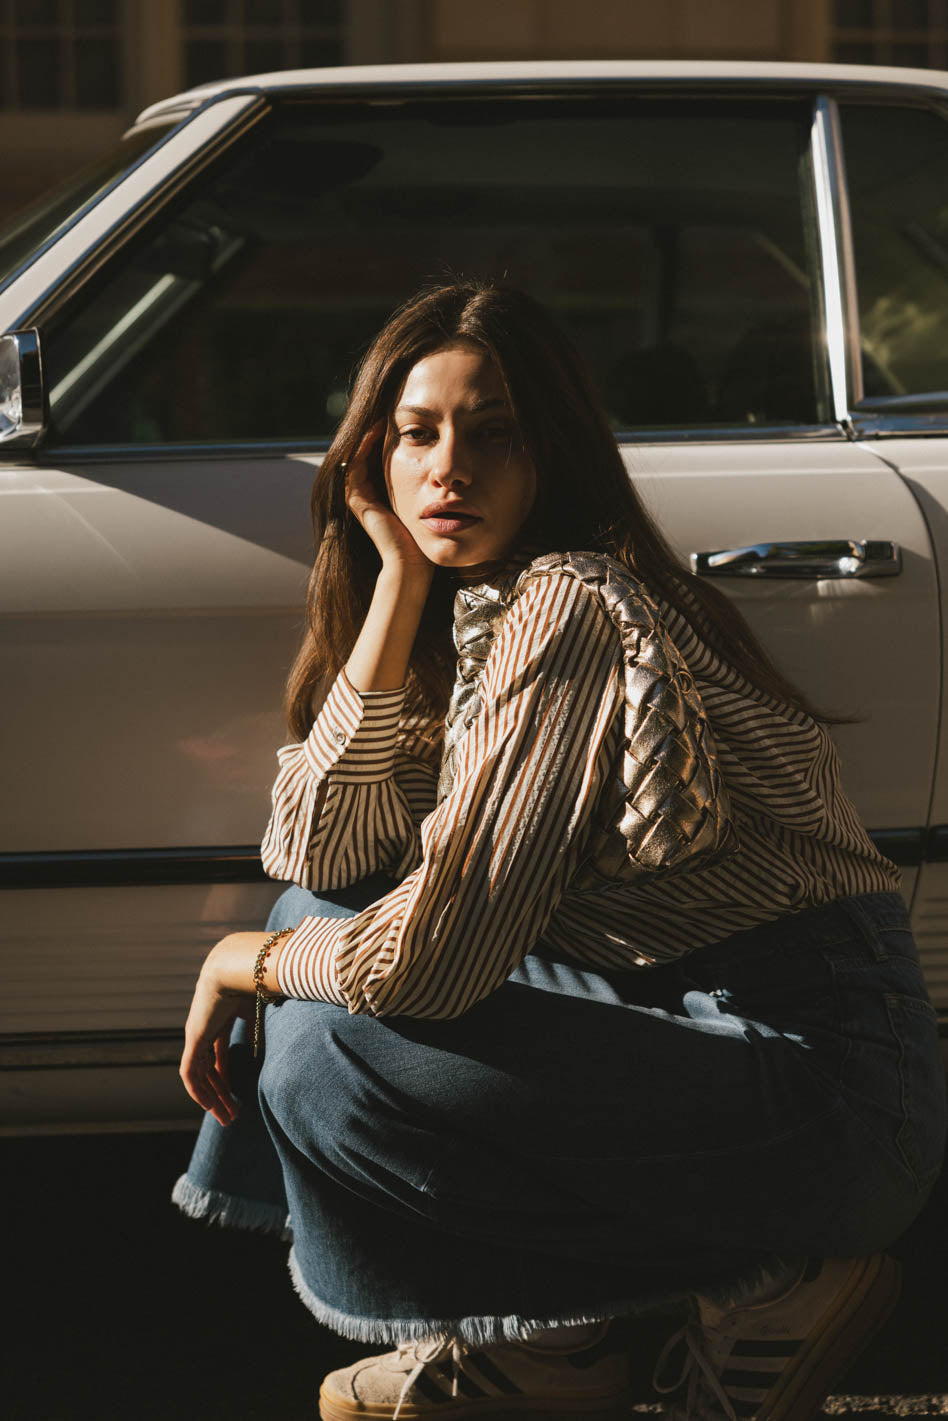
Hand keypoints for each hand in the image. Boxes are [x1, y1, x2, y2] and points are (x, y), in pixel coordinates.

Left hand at [179, 937, 262, 1126]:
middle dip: (221, 1093)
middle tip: (232, 1116)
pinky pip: (190, 1073)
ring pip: (201, 1075)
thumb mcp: (264, 1009)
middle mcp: (207, 1027)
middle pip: (210, 1068)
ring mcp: (198, 1033)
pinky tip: (210, 1107)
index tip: (238, 1098)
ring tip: (226, 1118)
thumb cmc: (258, 979)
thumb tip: (275, 1049)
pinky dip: (199, 1091)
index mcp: (222, 1018)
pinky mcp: (194, 1037)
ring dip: (212, 1098)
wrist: (241, 964)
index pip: (218, 1055)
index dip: (227, 1076)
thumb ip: (266, 1028)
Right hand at [345, 422, 433, 579]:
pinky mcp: (357, 500)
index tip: (409, 418)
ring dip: (370, 434)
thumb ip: (436, 483)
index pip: (385, 456)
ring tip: (384, 413)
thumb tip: (455, 462)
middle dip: (381, 431)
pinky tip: (379, 429)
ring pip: (359, 455)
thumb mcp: (434, 503)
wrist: (413, 563)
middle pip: (370, 454)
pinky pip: (355, 464)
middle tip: (393, 409)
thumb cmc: (429, 538)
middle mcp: (370, 494)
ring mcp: (360, 497)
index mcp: (386, 493)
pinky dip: (364, 445)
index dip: (394, 436)